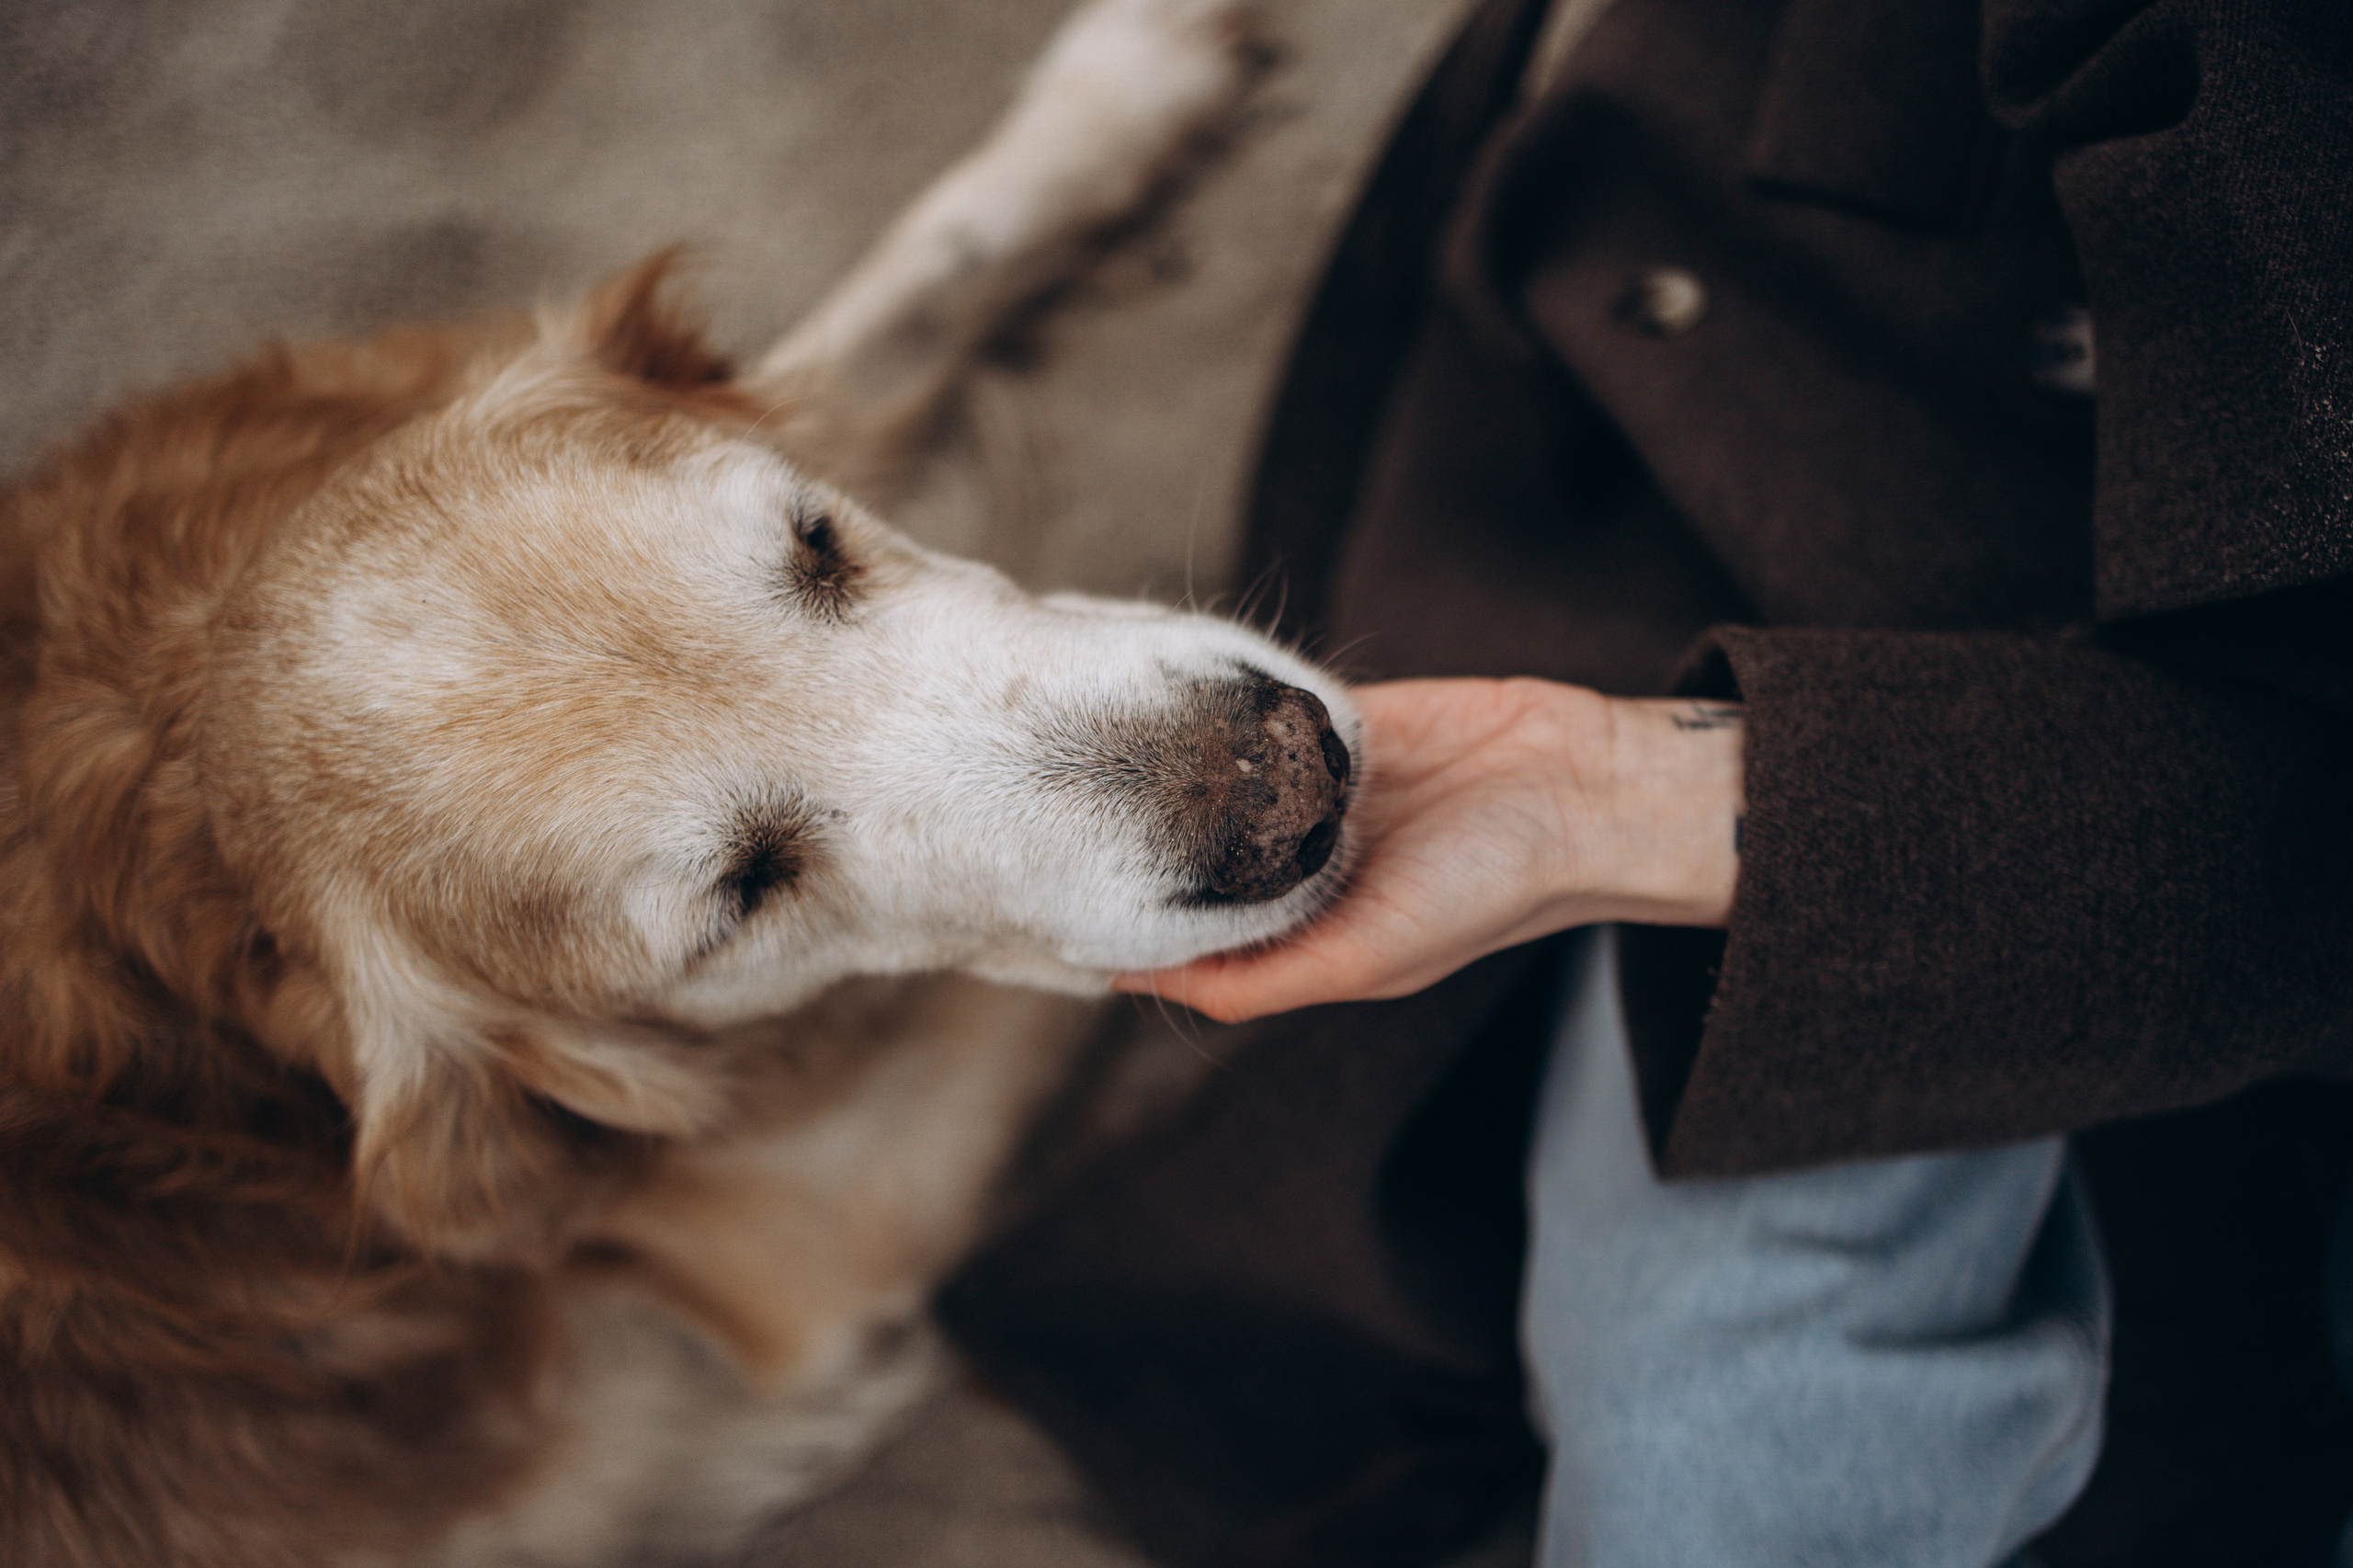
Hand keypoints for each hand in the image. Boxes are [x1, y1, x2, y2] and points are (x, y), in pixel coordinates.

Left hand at [1115, 679, 1743, 1021]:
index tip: (1064, 910)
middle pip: (1204, 861)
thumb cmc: (1489, 889)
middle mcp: (1312, 867)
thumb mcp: (1369, 958)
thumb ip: (1266, 979)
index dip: (1138, 931)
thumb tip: (1148, 986)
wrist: (1580, 789)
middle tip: (1064, 829)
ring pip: (1227, 788)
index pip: (1203, 943)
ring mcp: (1325, 794)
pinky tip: (1178, 715)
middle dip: (1145, 851)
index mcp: (1316, 934)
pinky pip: (1267, 723)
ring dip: (1182, 779)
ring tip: (1105, 768)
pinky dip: (1231, 721)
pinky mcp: (1343, 729)